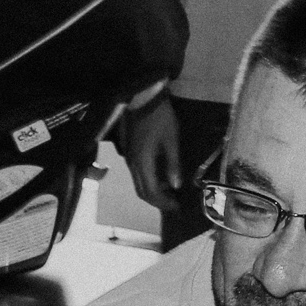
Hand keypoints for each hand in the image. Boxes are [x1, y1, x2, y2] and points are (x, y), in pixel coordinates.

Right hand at [123, 96, 182, 210]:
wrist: (143, 98)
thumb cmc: (160, 118)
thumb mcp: (171, 140)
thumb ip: (173, 164)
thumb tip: (176, 185)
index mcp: (143, 163)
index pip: (151, 192)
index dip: (163, 202)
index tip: (176, 207)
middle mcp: (133, 165)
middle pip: (141, 192)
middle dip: (156, 201)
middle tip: (172, 204)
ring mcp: (129, 159)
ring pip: (138, 184)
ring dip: (152, 192)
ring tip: (168, 192)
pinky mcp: (130, 153)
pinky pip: (137, 174)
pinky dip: (148, 182)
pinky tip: (160, 178)